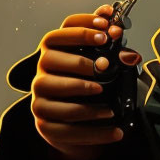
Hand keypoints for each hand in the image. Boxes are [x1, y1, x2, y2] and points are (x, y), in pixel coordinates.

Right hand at [31, 4, 141, 159]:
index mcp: (54, 54)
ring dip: (84, 96)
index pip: (58, 35)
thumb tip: (118, 27)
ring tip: (110, 105)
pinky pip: (68, 129)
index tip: (105, 27)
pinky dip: (96, 132)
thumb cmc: (93, 86)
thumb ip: (110, 46)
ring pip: (54, 92)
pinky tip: (116, 131)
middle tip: (106, 65)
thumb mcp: (103, 64)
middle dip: (79, 61)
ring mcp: (40, 99)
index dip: (79, 28)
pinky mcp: (46, 125)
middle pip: (49, 59)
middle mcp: (41, 74)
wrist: (84, 126)